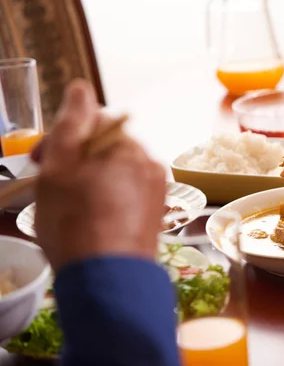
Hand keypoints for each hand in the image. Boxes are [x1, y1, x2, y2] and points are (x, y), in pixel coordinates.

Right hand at [34, 79, 165, 271]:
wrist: (109, 277)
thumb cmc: (77, 222)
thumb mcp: (60, 167)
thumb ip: (72, 123)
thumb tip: (81, 89)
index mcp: (126, 144)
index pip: (90, 123)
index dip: (61, 139)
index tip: (40, 160)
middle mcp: (148, 160)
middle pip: (106, 146)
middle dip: (78, 159)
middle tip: (54, 185)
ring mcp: (157, 186)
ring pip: (117, 170)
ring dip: (94, 178)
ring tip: (74, 206)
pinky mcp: (158, 209)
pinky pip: (130, 191)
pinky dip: (111, 197)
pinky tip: (95, 218)